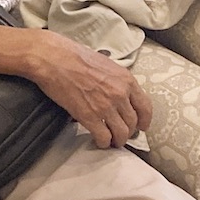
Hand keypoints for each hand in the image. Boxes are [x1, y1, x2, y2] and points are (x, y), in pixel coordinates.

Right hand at [23, 30, 153, 148]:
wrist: (54, 59)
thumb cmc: (74, 56)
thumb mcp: (105, 64)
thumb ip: (116, 80)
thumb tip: (117, 90)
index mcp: (126, 80)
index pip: (145, 107)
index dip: (144, 120)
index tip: (141, 126)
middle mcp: (120, 94)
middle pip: (133, 123)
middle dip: (128, 132)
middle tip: (122, 135)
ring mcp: (105, 107)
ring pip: (121, 133)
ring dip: (117, 140)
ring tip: (112, 141)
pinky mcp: (89, 116)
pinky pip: (104, 136)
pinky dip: (103, 142)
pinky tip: (99, 141)